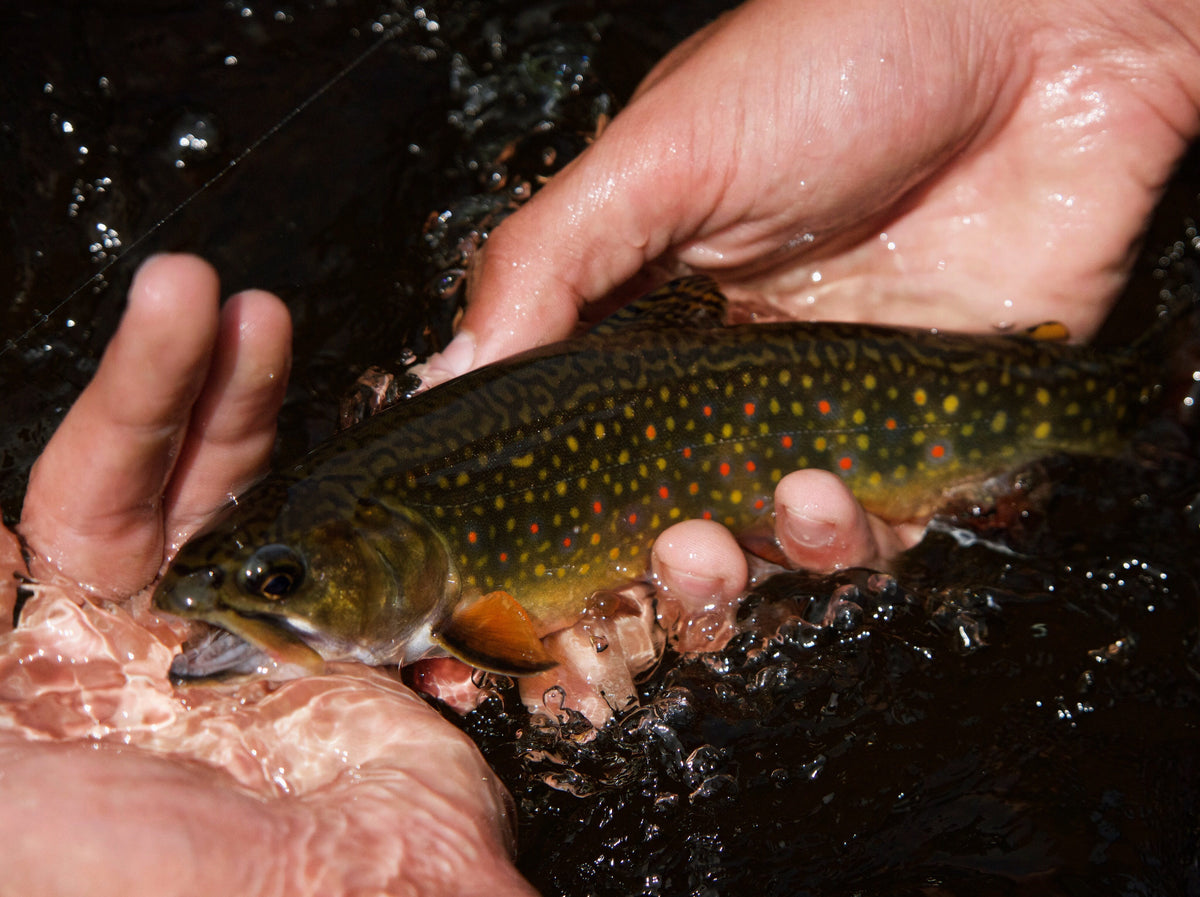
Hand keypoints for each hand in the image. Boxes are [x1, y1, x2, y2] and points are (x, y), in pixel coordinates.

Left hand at [5, 255, 536, 896]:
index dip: (69, 445)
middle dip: (155, 385)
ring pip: (228, 484)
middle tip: (185, 291)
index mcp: (58, 685)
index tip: (77, 372)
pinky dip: (322, 456)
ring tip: (249, 313)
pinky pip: (321, 516)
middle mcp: (144, 648)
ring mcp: (247, 630)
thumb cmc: (182, 887)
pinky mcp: (340, 624)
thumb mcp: (21, 814)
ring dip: (230, 396)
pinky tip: (314, 395)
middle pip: (131, 484)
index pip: (36, 532)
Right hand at [418, 0, 1199, 625]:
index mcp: (653, 319)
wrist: (1036, 30)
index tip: (539, 570)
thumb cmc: (833, 61)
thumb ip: (547, 263)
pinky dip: (858, 542)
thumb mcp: (659, 152)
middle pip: (680, 517)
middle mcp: (736, 378)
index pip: (587, 447)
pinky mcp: (936, 427)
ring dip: (766, 558)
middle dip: (669, 564)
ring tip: (787, 500)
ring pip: (778, 544)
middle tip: (675, 548)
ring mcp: (835, 408)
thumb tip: (447, 372)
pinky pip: (890, 528)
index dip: (562, 520)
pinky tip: (842, 492)